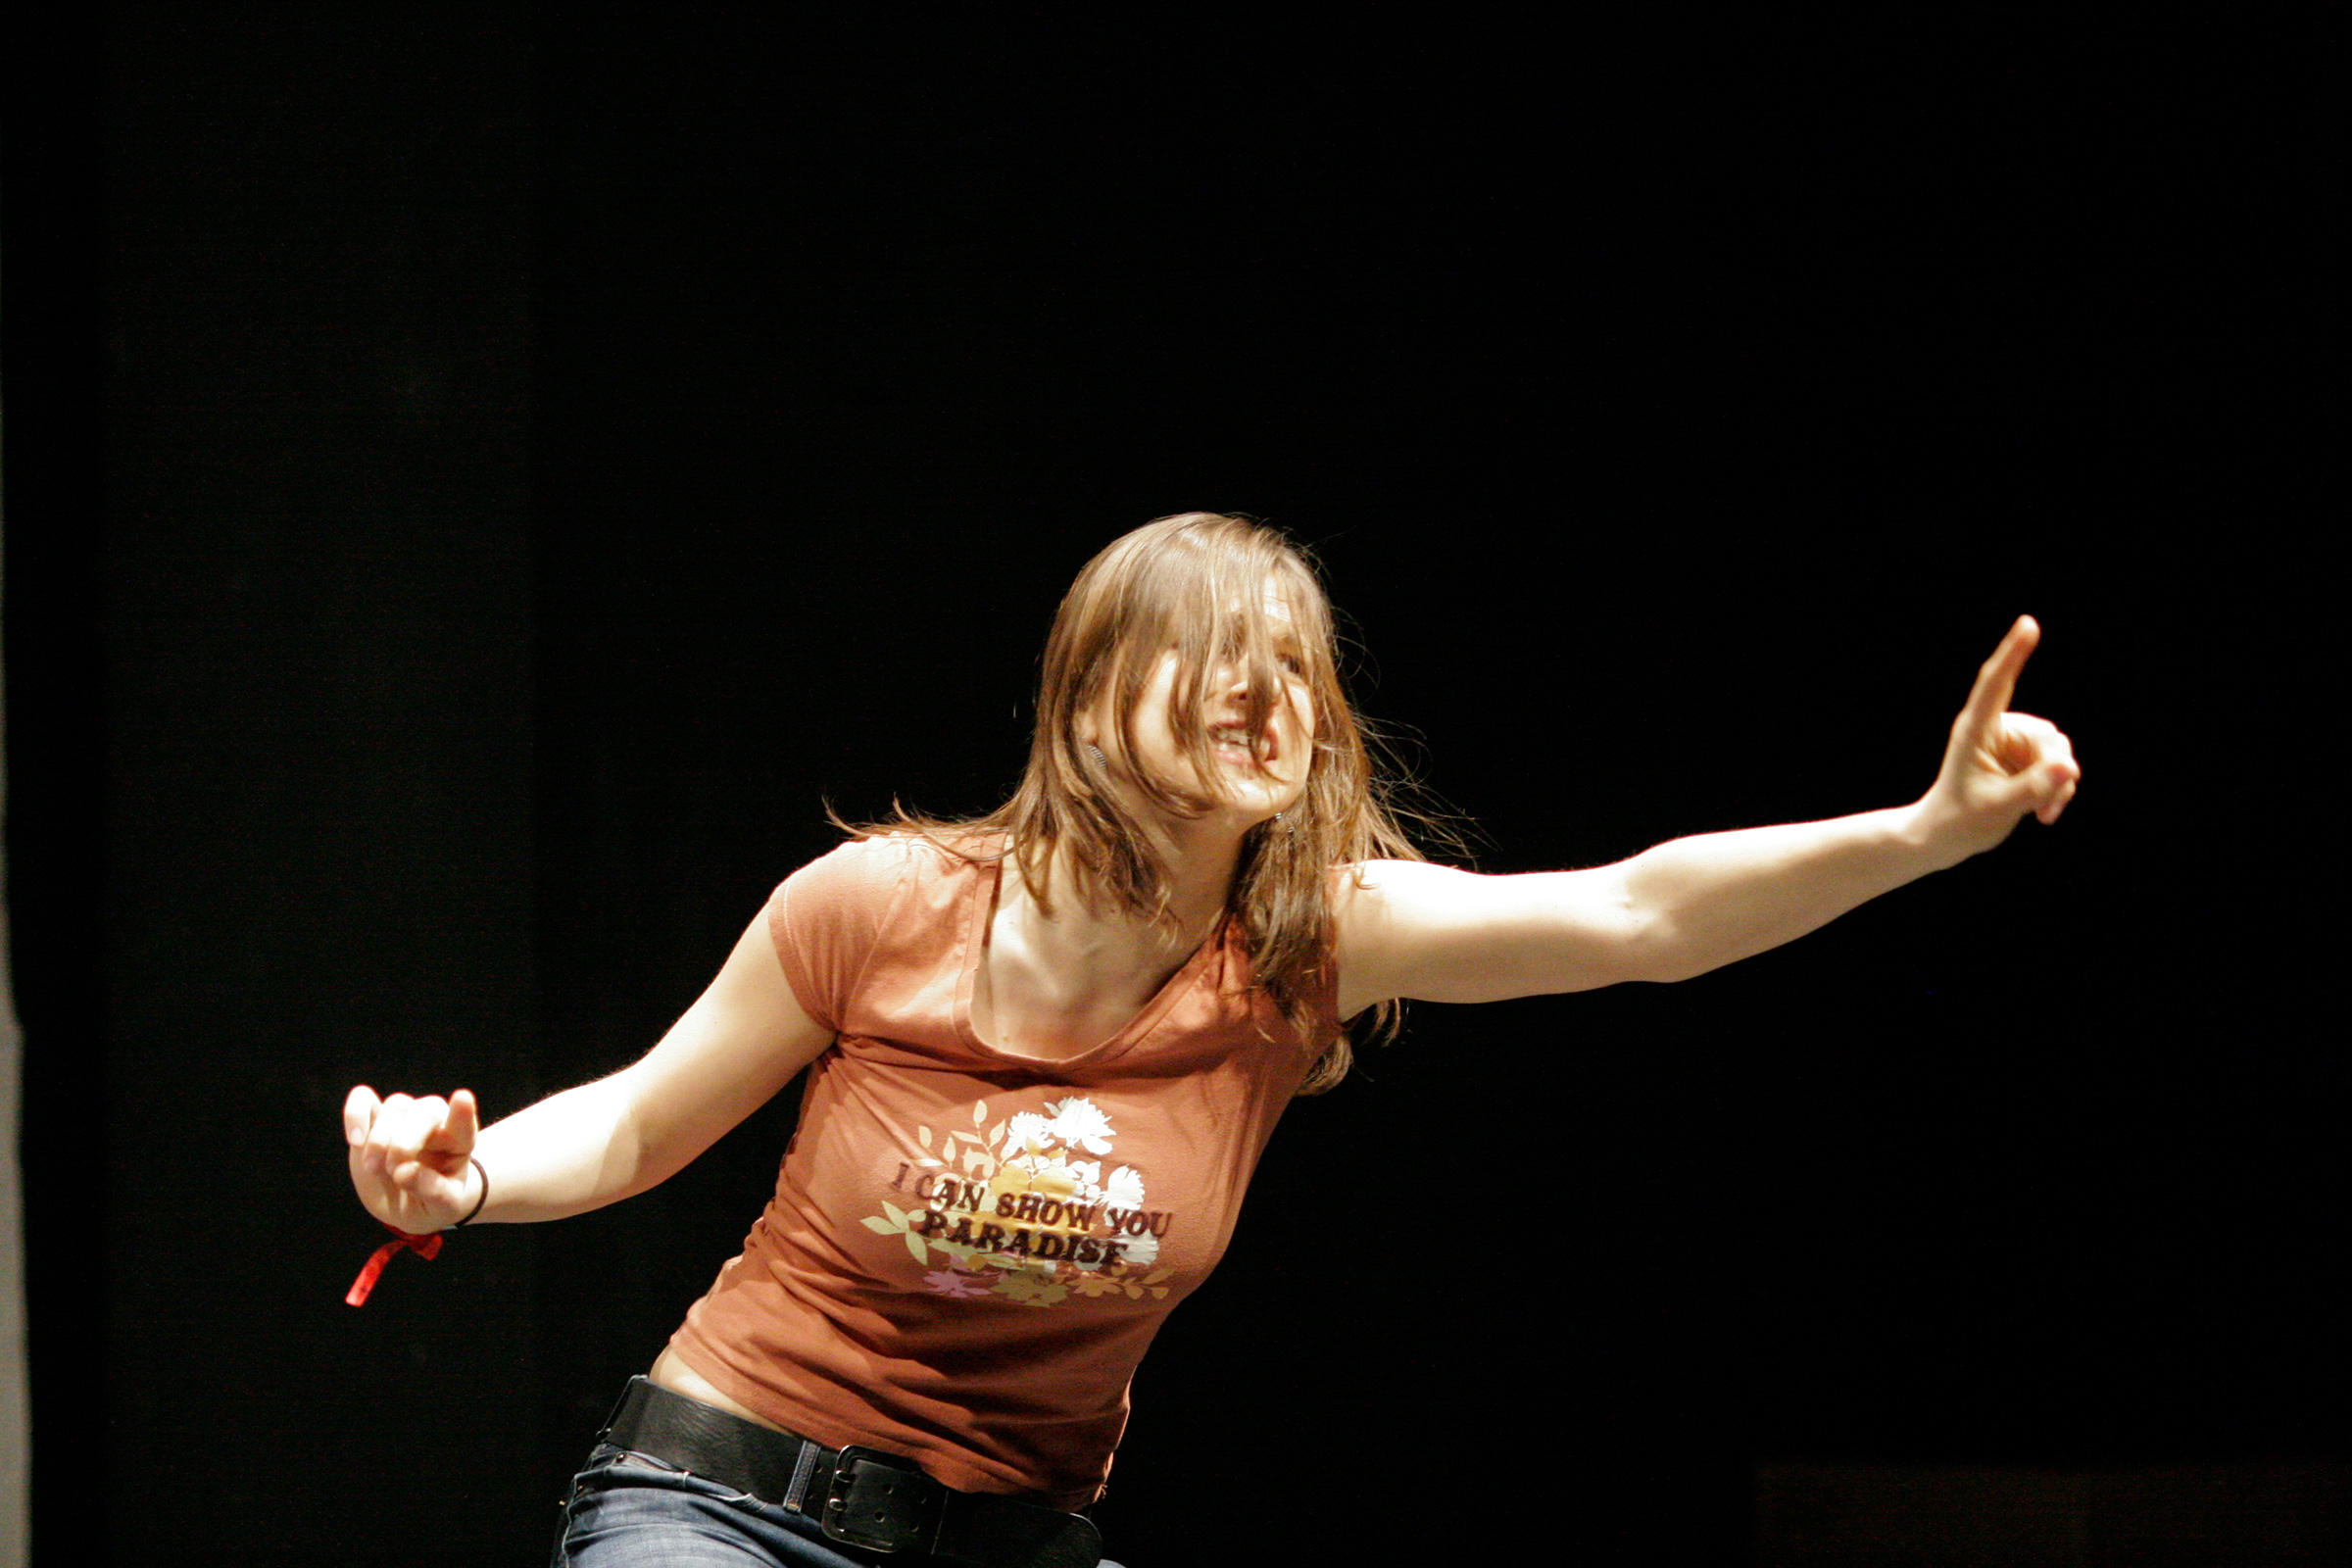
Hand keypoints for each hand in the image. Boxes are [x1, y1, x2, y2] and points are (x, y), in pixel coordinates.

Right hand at [344, 1085, 482, 1233]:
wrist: (407, 1203)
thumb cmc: (431, 1203)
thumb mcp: (441, 1207)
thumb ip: (432, 1191)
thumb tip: (404, 1172)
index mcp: (459, 1143)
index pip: (464, 1123)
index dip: (462, 1112)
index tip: (462, 1098)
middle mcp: (435, 1123)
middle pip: (426, 1110)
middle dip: (406, 1141)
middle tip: (395, 1171)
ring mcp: (404, 1117)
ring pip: (396, 1105)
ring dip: (380, 1137)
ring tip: (373, 1168)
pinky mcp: (374, 1118)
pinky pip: (363, 1098)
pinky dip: (355, 1112)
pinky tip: (355, 1140)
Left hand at [1915, 616, 2081, 863]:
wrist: (1948, 835)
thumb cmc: (1961, 820)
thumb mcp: (1998, 808)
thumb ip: (2034, 788)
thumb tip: (2069, 767)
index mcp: (1975, 729)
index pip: (1996, 683)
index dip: (2013, 653)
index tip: (2028, 624)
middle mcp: (1996, 728)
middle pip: (2046, 735)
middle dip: (2054, 771)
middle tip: (2047, 805)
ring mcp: (2013, 741)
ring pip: (2058, 750)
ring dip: (2059, 784)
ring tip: (2042, 812)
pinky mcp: (2026, 756)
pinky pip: (2060, 764)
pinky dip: (2059, 788)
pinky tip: (2044, 814)